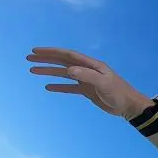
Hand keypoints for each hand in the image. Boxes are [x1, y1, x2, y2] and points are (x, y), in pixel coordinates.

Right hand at [27, 47, 152, 118]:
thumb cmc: (119, 93)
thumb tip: (68, 69)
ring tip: (33, 71)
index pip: (67, 55)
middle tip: (29, 59)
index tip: (36, 51)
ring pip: (64, 74)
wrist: (129, 106)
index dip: (51, 52)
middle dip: (46, 60)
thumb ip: (86, 76)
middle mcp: (87, 70)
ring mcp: (87, 80)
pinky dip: (59, 86)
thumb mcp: (103, 83)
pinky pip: (70, 87)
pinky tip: (48, 87)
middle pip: (62, 62)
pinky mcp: (88, 91)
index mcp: (91, 65)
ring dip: (49, 72)